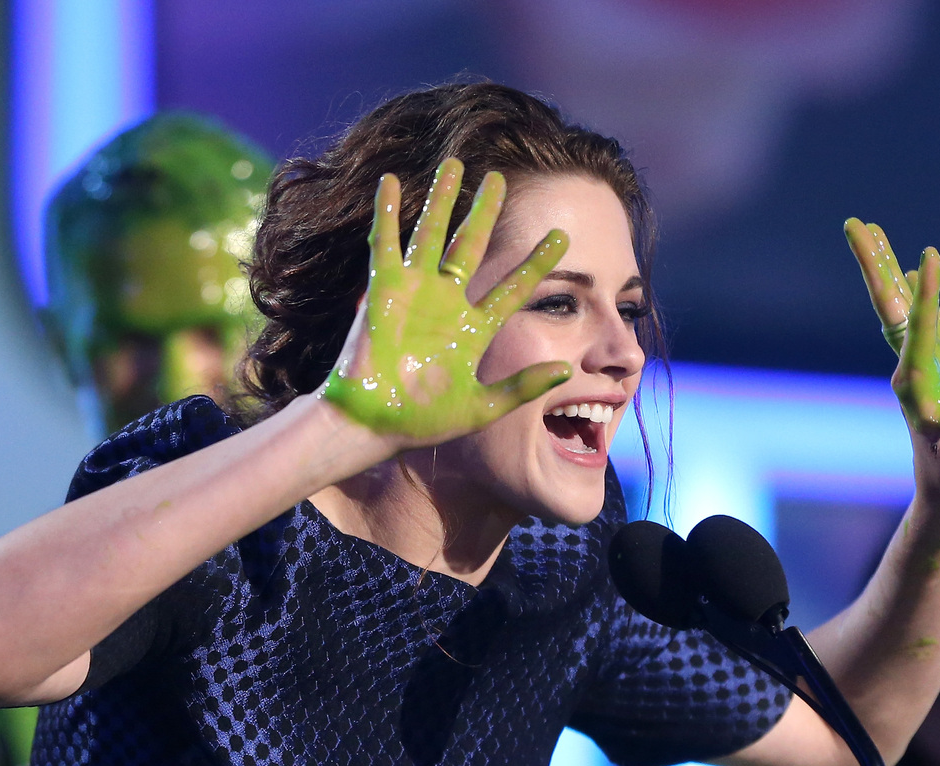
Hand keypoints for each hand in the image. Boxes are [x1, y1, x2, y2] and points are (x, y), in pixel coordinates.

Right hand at [321, 158, 571, 447]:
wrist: (373, 426)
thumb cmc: (423, 422)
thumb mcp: (482, 408)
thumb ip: (522, 387)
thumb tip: (566, 371)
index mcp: (473, 329)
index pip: (513, 287)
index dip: (537, 262)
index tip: (563, 235)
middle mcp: (445, 303)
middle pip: (470, 245)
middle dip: (485, 212)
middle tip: (500, 178)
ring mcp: (414, 293)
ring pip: (431, 233)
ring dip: (442, 198)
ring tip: (455, 164)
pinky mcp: (383, 290)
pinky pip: (385, 243)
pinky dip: (387, 212)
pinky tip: (392, 182)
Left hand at [845, 219, 939, 543]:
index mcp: (915, 383)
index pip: (918, 328)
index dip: (926, 293)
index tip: (929, 256)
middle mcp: (909, 366)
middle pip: (889, 305)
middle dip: (873, 264)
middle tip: (854, 223)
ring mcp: (919, 362)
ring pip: (898, 305)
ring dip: (885, 267)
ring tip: (871, 230)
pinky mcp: (934, 364)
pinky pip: (921, 317)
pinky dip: (915, 289)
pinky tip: (911, 266)